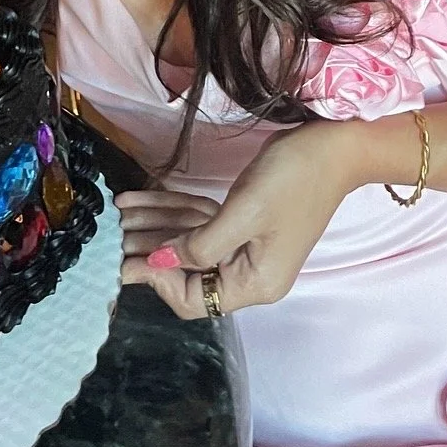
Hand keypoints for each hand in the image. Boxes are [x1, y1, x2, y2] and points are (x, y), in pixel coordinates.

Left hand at [119, 120, 358, 319]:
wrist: (333, 145)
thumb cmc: (292, 179)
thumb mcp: (243, 212)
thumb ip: (200, 245)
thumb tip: (157, 265)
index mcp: (255, 283)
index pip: (195, 300)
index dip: (159, 281)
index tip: (126, 258)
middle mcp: (251, 273)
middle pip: (188, 273)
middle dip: (150, 249)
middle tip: (113, 231)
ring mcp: (249, 247)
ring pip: (191, 244)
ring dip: (157, 225)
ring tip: (120, 209)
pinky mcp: (247, 222)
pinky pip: (204, 224)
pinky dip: (176, 211)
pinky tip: (145, 197)